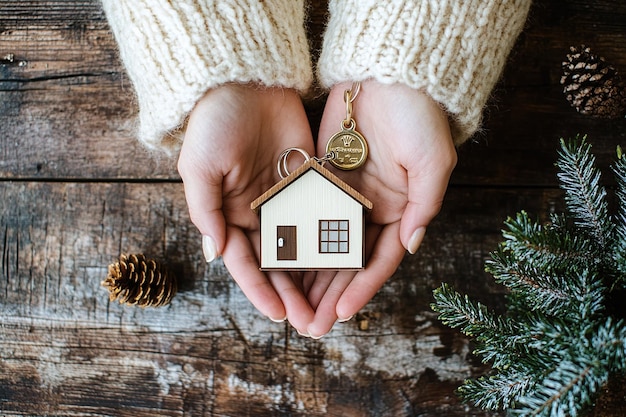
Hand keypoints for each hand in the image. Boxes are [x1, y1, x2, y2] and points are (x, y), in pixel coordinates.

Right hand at [178, 84, 315, 329]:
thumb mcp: (199, 168)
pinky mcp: (311, 181)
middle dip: (292, 294)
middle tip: (310, 323)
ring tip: (330, 305)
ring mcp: (288, 198)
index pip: (247, 262)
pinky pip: (322, 215)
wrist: (246, 80)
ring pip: (304, 246)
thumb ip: (206, 212)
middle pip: (279, 263)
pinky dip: (332, 240)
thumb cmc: (214, 123)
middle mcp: (260, 213)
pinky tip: (345, 264)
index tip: (279, 315)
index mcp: (231, 215)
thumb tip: (215, 254)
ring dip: (315, 277)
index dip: (261, 290)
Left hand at [305, 80, 456, 336]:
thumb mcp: (434, 162)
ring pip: (322, 243)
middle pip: (346, 260)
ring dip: (309, 275)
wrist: (388, 72)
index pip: (378, 260)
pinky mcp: (320, 175)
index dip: (361, 288)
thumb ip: (423, 206)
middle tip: (311, 325)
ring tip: (291, 304)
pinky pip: (305, 212)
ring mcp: (343, 194)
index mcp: (399, 210)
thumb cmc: (419, 115)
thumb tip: (409, 247)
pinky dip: (294, 237)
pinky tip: (279, 262)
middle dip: (330, 293)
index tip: (340, 313)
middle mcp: (369, 208)